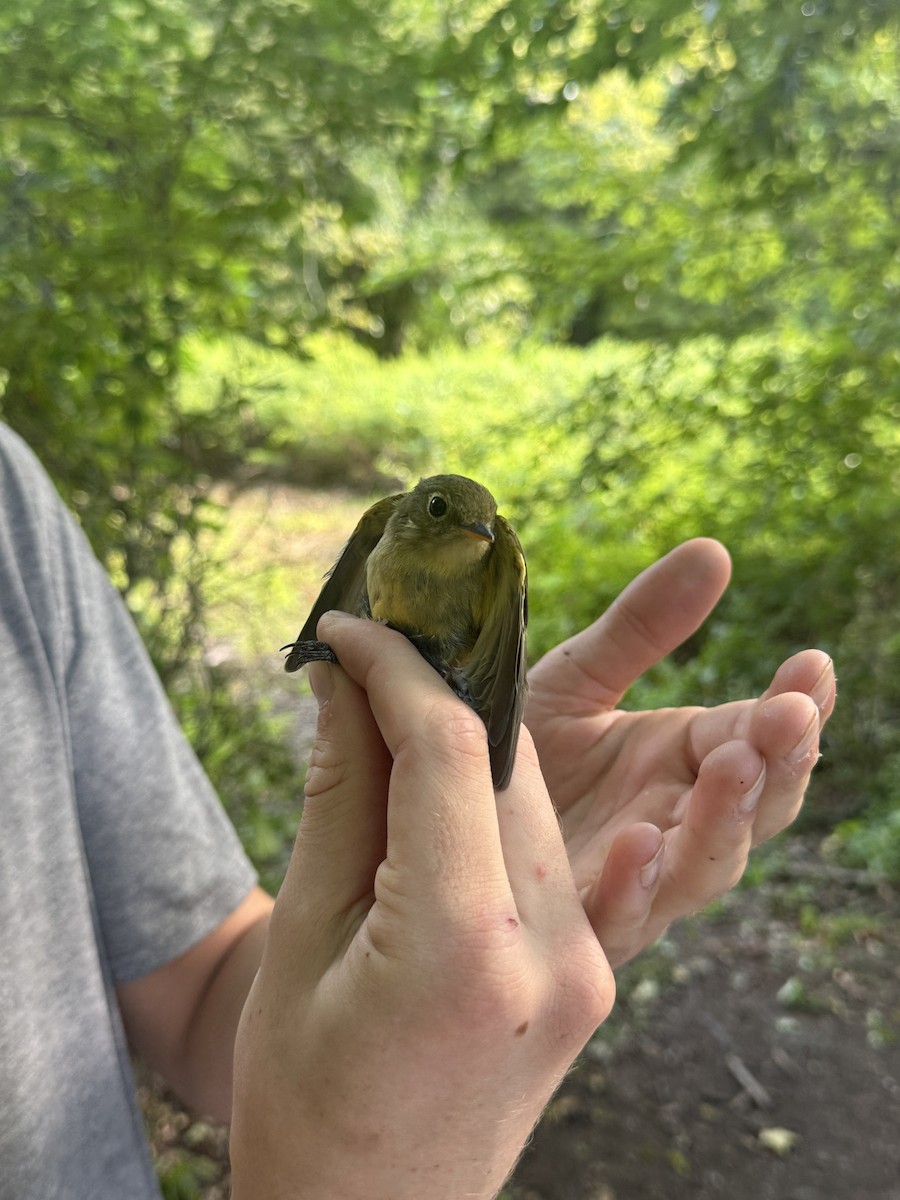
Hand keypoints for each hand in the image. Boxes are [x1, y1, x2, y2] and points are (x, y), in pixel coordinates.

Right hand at [231, 614, 613, 1199]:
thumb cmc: (305, 1105)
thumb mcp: (301, 945)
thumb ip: (339, 796)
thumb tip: (342, 682)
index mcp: (464, 949)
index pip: (449, 748)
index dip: (396, 669)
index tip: (348, 630)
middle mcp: (554, 953)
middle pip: (505, 765)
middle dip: (437, 697)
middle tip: (367, 661)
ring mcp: (587, 969)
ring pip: (534, 801)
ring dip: (469, 747)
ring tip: (392, 719)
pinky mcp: (592, 975)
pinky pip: (547, 855)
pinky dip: (494, 806)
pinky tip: (442, 789)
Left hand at [525, 539, 836, 967]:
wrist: (433, 797)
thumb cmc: (521, 745)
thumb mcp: (581, 676)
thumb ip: (644, 625)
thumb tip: (715, 550)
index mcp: (683, 763)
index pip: (759, 737)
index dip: (794, 706)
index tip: (812, 665)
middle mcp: (671, 824)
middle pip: (752, 808)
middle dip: (778, 763)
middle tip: (787, 716)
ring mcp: (630, 879)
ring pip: (700, 866)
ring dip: (722, 819)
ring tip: (732, 765)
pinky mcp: (575, 922)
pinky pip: (616, 916)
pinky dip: (633, 887)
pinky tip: (638, 844)